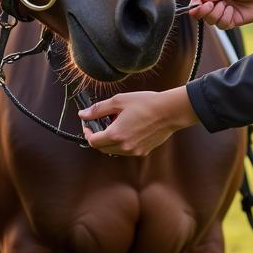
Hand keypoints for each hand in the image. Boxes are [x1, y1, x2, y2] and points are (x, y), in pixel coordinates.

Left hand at [79, 87, 198, 156]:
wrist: (170, 111)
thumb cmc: (147, 104)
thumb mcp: (118, 101)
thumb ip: (98, 109)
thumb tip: (83, 114)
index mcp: (115, 134)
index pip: (93, 141)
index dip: (87, 132)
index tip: (88, 124)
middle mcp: (124, 146)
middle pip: (101, 148)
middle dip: (97, 137)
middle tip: (100, 123)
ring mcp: (134, 151)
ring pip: (114, 150)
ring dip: (110, 140)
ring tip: (117, 124)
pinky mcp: (144, 151)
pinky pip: (126, 150)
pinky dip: (122, 142)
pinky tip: (128, 129)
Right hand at [188, 0, 252, 28]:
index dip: (194, 3)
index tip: (197, 6)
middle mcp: (216, 2)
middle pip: (201, 12)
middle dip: (205, 11)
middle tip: (212, 5)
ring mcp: (223, 12)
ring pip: (210, 21)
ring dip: (217, 15)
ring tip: (228, 6)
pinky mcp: (231, 21)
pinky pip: (222, 26)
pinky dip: (226, 20)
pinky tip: (233, 12)